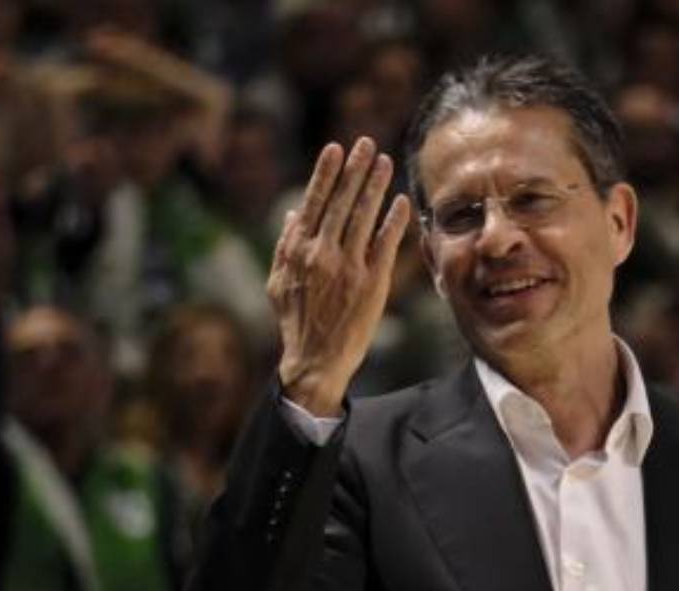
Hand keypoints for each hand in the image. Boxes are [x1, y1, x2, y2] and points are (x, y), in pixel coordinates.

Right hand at [271, 138, 413, 415]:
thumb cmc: (295, 321)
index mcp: (297, 250)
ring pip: (363, 217)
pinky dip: (393, 221)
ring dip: (375, 186)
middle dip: (355, 169)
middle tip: (366, 143)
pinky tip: (401, 202)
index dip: (327, 173)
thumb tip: (294, 213)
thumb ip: (284, 245)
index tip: (336, 149)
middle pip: (341, 202)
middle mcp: (322, 253)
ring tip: (385, 161)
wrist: (316, 360)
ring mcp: (348, 267)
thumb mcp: (278, 282)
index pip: (314, 202)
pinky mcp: (372, 283)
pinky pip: (385, 245)